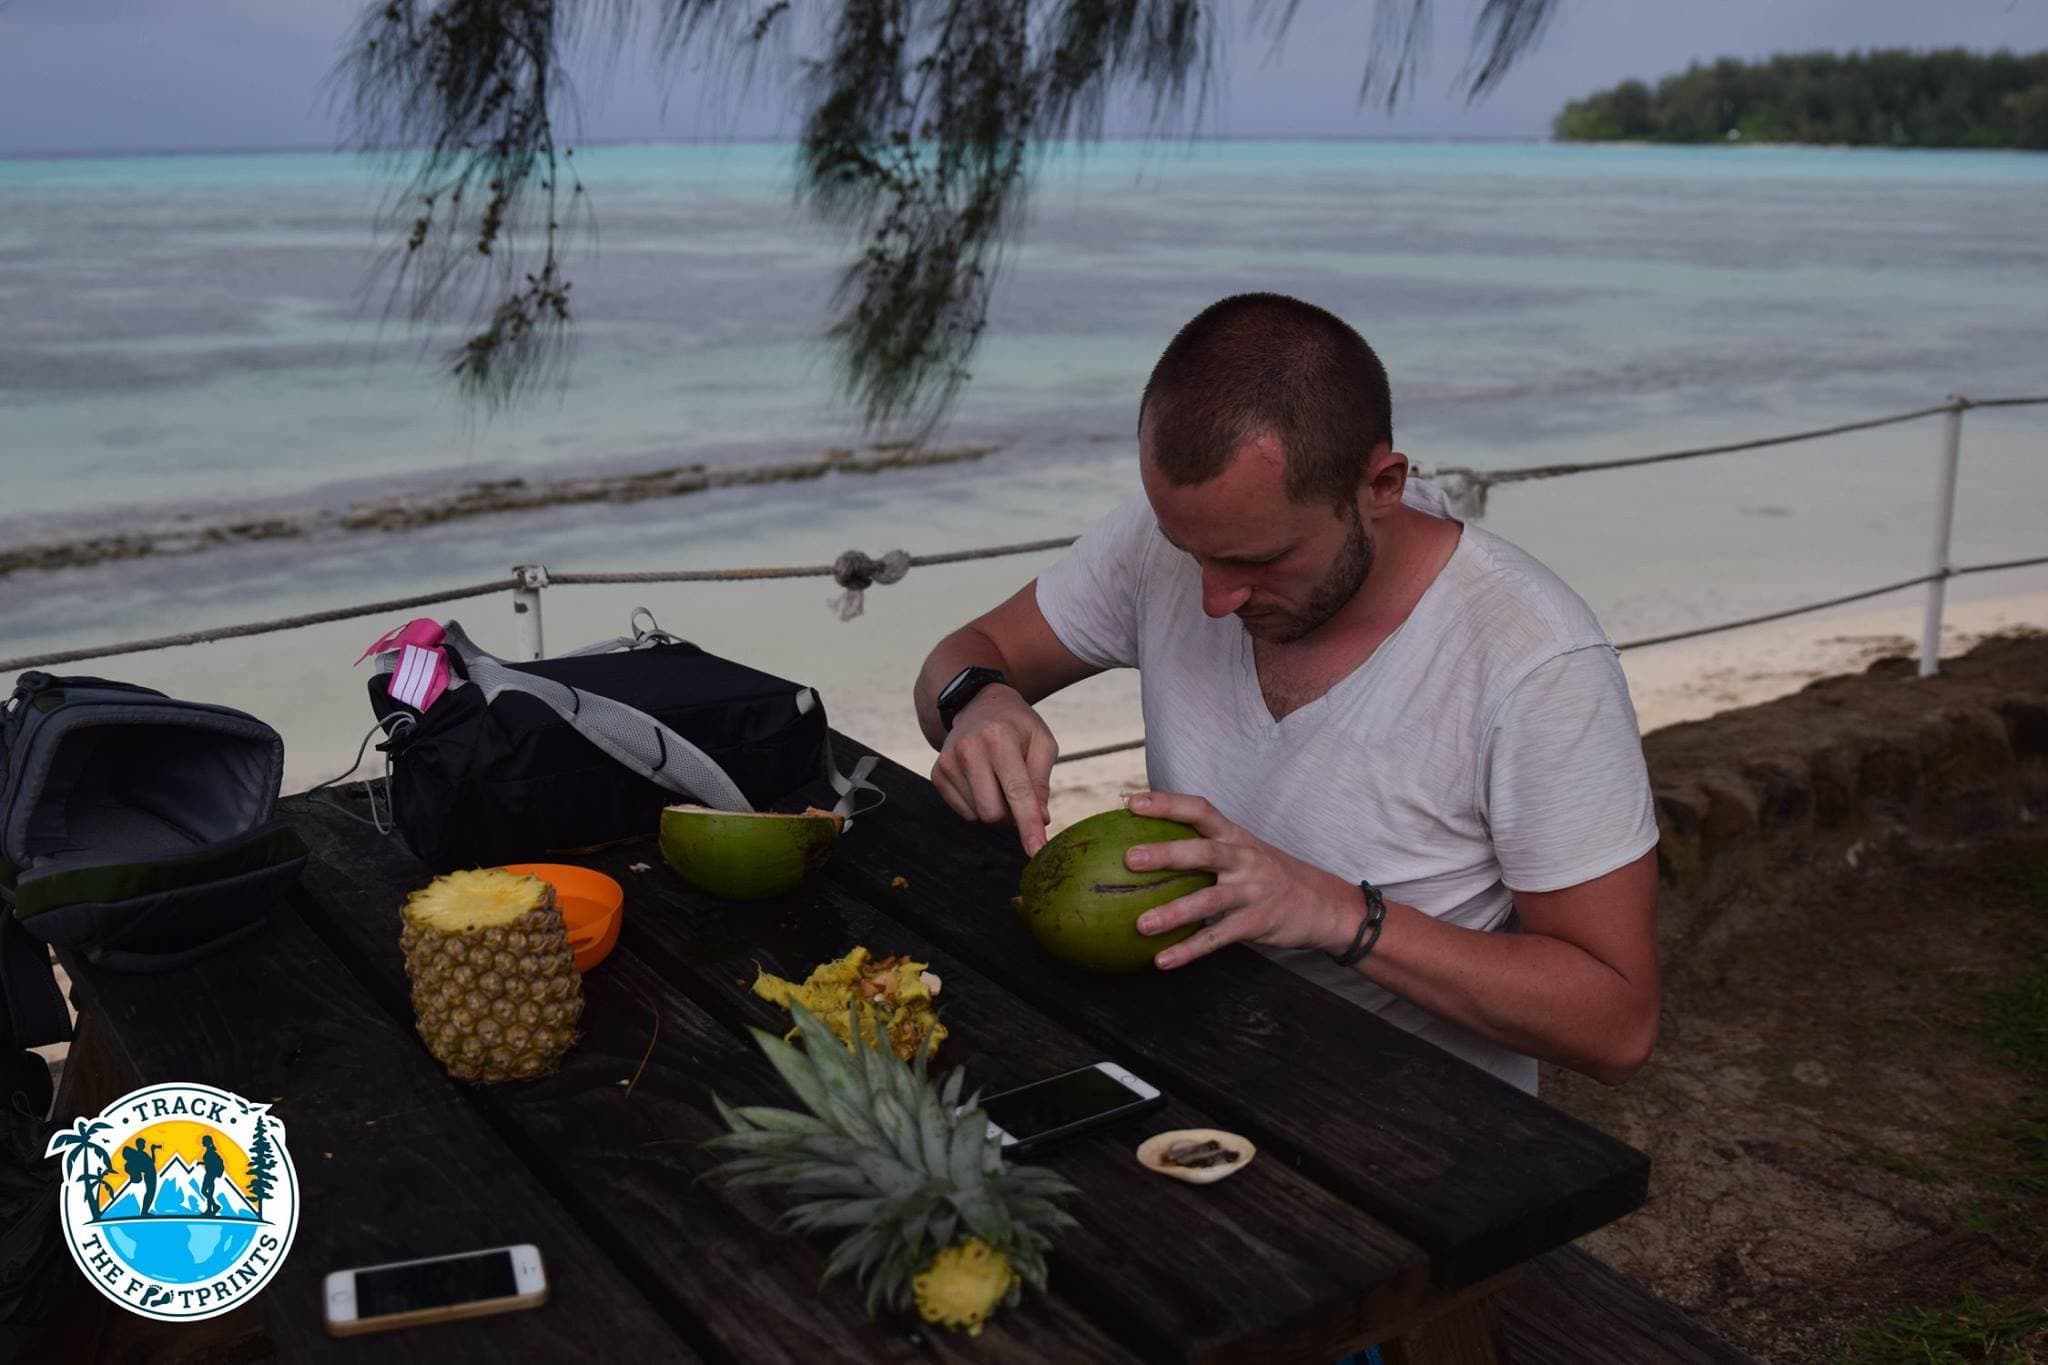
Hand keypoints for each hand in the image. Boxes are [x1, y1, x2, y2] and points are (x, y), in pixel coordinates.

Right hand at [929, 686, 1057, 854]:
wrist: (977, 704)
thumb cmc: (1017, 726)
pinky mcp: (937, 774)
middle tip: (1017, 791)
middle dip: (1011, 813)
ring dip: (995, 808)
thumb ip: (1042, 782)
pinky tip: (982, 780)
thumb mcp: (1042, 742)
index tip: (1036, 851)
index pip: (1017, 792)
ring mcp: (948, 762)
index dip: (1028, 824)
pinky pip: (964, 813)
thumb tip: (1040, 820)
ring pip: (978, 816)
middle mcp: (968, 749)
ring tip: (998, 778)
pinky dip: (978, 805)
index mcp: (999, 738)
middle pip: (993, 813)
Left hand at [1123, 790, 1355, 969]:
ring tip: (1141, 925)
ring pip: (1209, 901)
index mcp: (1236, 836)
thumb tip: (1146, 842)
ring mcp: (1253, 892)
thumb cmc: (1267, 874)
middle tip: (1130, 859)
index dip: (1167, 803)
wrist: (1324, 904)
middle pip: (1204, 852)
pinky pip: (1218, 938)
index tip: (1133, 801)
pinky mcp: (1257, 923)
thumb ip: (1205, 846)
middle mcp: (1245, 859)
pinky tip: (1162, 960)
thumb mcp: (1243, 851)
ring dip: (1173, 913)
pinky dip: (1189, 950)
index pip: (1201, 810)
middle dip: (1167, 854)